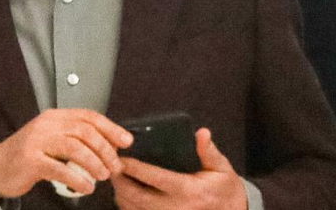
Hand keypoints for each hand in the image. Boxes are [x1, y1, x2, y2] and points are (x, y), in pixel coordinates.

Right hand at [0, 108, 133, 197]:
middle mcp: (47, 125)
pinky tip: (86, 187)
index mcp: (56, 117)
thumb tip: (111, 145)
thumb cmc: (31, 155)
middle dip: (105, 149)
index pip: (89, 117)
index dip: (111, 128)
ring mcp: (37, 141)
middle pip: (85, 132)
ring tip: (103, 176)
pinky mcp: (30, 160)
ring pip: (74, 148)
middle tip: (115, 166)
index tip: (127, 141)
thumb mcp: (54, 140)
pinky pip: (59, 169)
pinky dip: (77, 179)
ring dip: (94, 163)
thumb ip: (77, 139)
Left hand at [112, 128, 248, 209]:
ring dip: (121, 195)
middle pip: (138, 197)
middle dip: (120, 182)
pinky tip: (124, 194)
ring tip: (115, 178)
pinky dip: (128, 206)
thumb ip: (208, 151)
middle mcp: (175, 208)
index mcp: (189, 191)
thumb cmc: (224, 188)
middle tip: (112, 166)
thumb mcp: (221, 168)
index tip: (122, 158)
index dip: (136, 169)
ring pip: (135, 209)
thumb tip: (201, 133)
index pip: (155, 178)